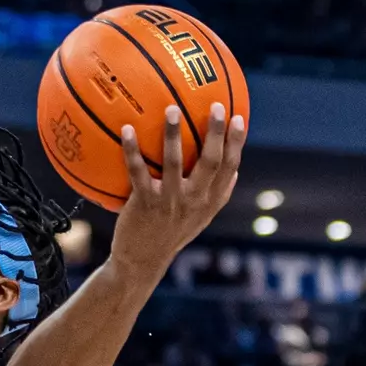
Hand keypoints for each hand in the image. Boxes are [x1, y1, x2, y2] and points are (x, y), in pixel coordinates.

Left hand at [113, 103, 246, 280]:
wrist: (144, 259)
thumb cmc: (172, 232)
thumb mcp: (201, 216)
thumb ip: (217, 193)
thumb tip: (235, 168)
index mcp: (210, 200)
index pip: (230, 167)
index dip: (236, 142)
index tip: (239, 117)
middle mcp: (195, 200)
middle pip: (211, 161)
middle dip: (216, 133)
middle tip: (217, 106)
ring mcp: (170, 201)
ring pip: (175, 162)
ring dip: (173, 135)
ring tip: (171, 109)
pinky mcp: (145, 203)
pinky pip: (137, 171)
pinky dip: (132, 149)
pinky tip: (126, 129)